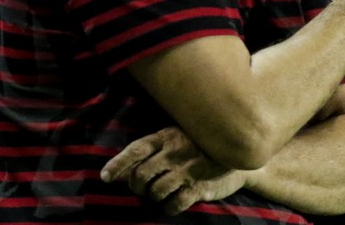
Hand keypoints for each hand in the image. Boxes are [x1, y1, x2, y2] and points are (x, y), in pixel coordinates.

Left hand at [101, 126, 245, 214]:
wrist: (240, 155)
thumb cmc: (202, 145)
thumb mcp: (178, 138)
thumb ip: (153, 150)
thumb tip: (121, 169)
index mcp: (167, 136)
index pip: (136, 150)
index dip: (117, 164)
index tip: (104, 177)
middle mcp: (175, 152)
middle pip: (141, 175)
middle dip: (137, 186)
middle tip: (143, 188)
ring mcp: (188, 170)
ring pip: (155, 192)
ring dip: (155, 197)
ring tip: (164, 193)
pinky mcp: (199, 187)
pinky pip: (173, 205)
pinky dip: (169, 207)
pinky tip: (175, 202)